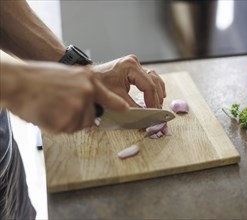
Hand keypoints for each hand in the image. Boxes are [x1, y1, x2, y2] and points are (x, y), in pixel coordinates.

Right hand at [3, 62, 128, 132]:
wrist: (18, 82)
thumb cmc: (39, 77)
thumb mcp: (68, 75)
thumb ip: (83, 87)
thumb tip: (90, 101)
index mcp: (88, 80)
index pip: (109, 97)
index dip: (118, 105)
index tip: (126, 110)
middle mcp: (87, 93)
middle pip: (91, 117)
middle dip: (79, 116)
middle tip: (60, 106)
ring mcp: (77, 108)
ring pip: (79, 125)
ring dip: (67, 122)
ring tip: (52, 107)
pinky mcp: (66, 121)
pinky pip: (66, 130)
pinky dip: (57, 126)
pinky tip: (47, 113)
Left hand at [92, 55, 165, 107]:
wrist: (87, 79)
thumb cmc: (98, 86)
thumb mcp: (116, 98)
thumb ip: (132, 107)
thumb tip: (146, 115)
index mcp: (130, 66)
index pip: (149, 86)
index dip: (153, 101)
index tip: (154, 112)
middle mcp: (133, 62)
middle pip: (153, 81)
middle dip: (156, 97)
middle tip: (157, 110)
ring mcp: (133, 64)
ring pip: (154, 77)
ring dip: (158, 91)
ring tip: (159, 104)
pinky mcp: (132, 68)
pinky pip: (149, 76)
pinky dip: (154, 86)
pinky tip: (158, 93)